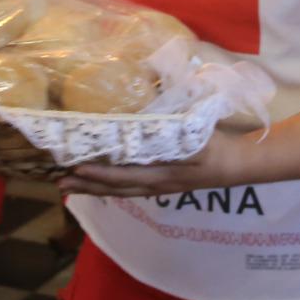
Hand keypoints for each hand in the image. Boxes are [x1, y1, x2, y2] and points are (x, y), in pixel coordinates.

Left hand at [58, 131, 248, 197]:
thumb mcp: (196, 133)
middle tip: (60, 183)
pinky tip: (101, 184)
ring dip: (96, 189)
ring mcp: (161, 187)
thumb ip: (171, 124)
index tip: (77, 168)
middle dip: (88, 186)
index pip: (124, 176)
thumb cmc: (217, 144)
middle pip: (117, 188)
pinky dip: (112, 187)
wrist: (239, 164)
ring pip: (122, 191)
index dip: (100, 174)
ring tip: (71, 186)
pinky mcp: (164, 185)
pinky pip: (132, 189)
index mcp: (164, 173)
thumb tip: (146, 107)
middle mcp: (158, 185)